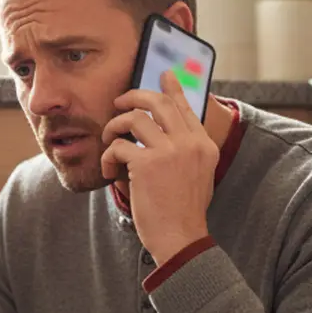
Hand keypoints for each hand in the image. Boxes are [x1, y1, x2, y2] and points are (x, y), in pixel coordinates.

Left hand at [101, 70, 218, 263]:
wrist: (181, 238)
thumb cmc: (183, 212)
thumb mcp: (197, 175)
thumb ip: (185, 150)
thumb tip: (161, 130)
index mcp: (204, 144)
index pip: (186, 106)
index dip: (172, 87)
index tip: (164, 74)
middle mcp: (190, 142)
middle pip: (158, 102)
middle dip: (133, 97)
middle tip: (119, 102)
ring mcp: (170, 151)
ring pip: (133, 119)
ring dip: (114, 128)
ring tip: (109, 143)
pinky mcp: (147, 164)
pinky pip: (118, 146)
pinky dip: (108, 158)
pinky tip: (109, 171)